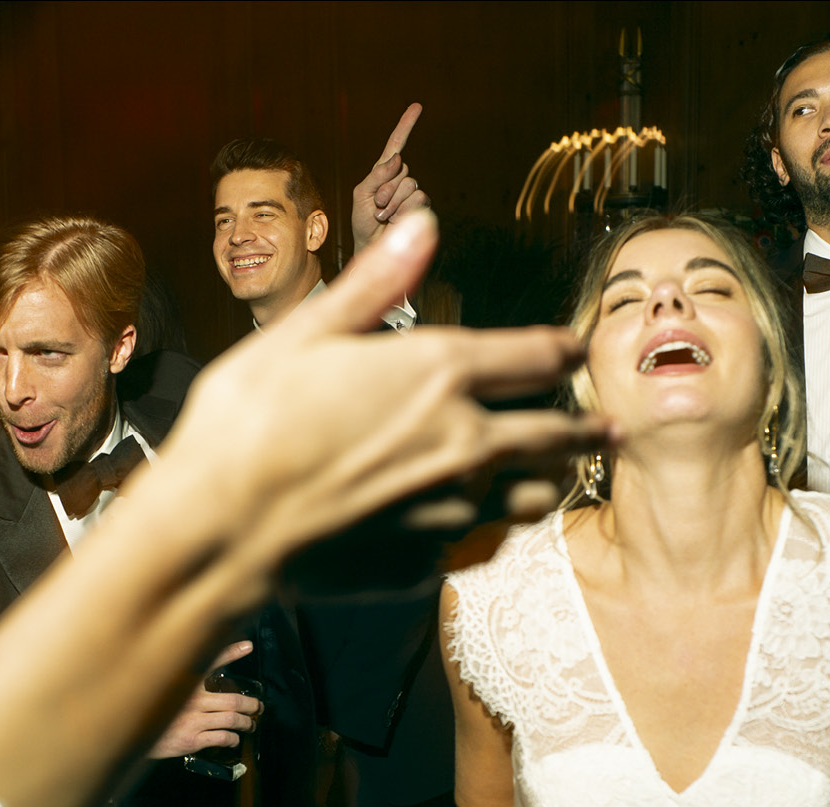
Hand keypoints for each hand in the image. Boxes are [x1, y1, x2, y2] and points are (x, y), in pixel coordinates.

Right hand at [148, 641, 260, 758]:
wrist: (132, 735)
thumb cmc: (152, 711)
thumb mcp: (168, 689)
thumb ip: (188, 679)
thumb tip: (205, 671)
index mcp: (186, 683)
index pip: (212, 662)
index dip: (231, 652)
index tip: (247, 646)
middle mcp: (191, 700)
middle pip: (234, 700)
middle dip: (252, 705)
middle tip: (258, 707)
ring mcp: (192, 721)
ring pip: (232, 719)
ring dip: (247, 723)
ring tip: (250, 725)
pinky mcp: (191, 740)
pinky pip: (221, 738)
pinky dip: (233, 739)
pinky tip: (234, 739)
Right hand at [164, 209, 614, 565]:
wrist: (221, 529)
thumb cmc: (247, 422)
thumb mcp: (306, 330)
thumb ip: (375, 282)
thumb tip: (423, 221)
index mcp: (440, 371)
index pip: (535, 355)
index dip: (562, 350)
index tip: (574, 351)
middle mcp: (464, 441)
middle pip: (554, 433)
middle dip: (586, 429)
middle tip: (608, 431)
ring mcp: (451, 509)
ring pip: (532, 497)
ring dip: (550, 483)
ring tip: (561, 480)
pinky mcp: (426, 562)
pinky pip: (475, 545)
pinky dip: (483, 533)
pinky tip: (478, 530)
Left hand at [351, 103, 429, 255]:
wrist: (370, 248)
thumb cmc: (363, 222)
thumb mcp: (361, 194)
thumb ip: (376, 174)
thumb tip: (398, 158)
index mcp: (384, 172)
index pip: (396, 145)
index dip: (405, 126)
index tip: (416, 107)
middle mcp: (401, 180)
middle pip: (401, 168)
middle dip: (384, 187)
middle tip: (375, 205)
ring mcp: (413, 194)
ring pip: (410, 184)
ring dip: (392, 201)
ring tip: (382, 214)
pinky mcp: (423, 209)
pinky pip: (418, 199)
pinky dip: (402, 210)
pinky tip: (394, 220)